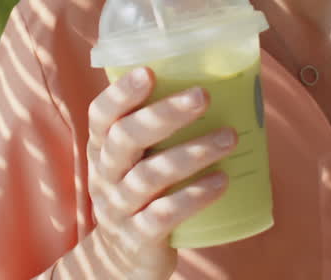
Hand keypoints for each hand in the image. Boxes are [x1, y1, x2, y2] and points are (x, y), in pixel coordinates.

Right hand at [77, 66, 237, 279]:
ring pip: (150, 175)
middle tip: (202, 96)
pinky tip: (220, 182)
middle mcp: (105, 175)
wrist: (119, 260)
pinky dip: (193, 196)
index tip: (149, 71)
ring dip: (192, 153)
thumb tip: (214, 84)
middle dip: (165, 114)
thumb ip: (154, 131)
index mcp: (102, 148)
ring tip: (229, 138)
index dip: (121, 93)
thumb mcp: (133, 161)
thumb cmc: (138, 193)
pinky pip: (163, 215)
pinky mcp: (138, 237)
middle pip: (126, 138)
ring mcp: (119, 208)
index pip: (101, 115)